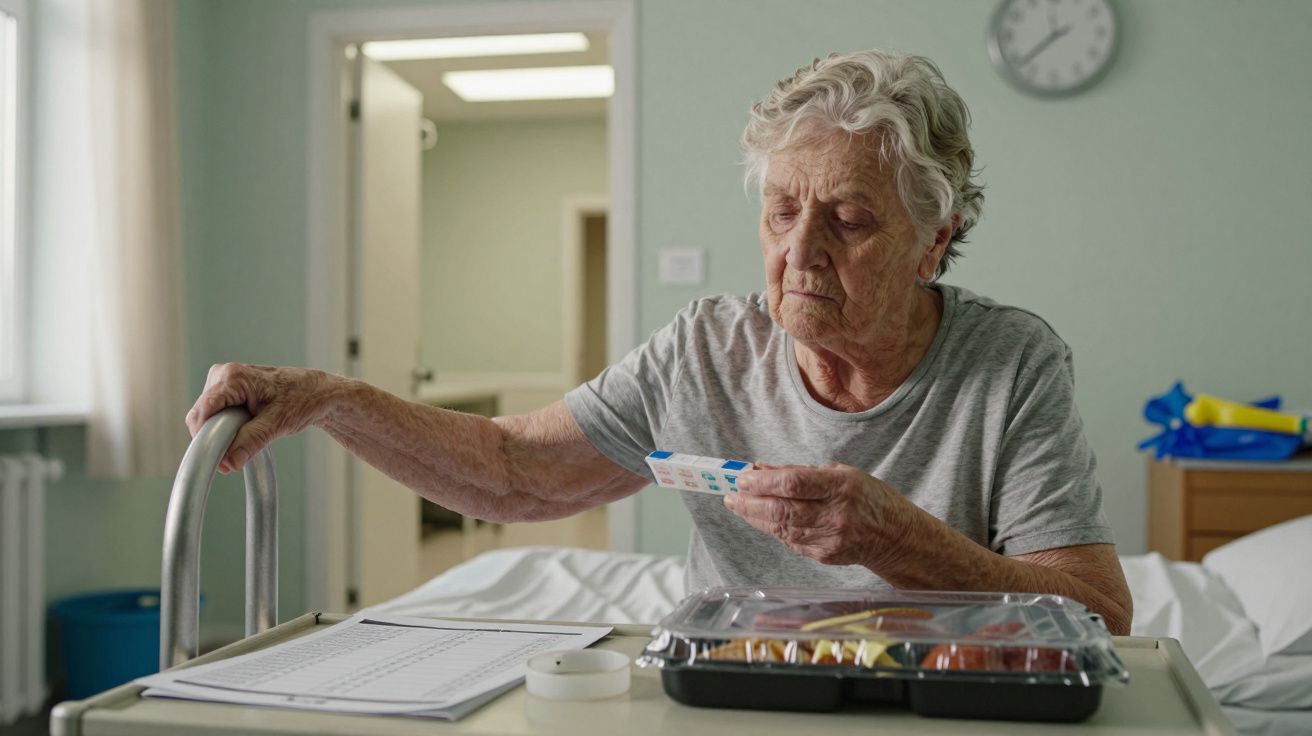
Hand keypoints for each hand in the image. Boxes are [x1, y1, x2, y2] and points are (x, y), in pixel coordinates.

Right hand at [185, 363, 342, 472]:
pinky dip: (224, 428)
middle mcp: (222, 375)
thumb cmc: (302, 399)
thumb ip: (251, 441)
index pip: (203, 413)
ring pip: (205, 417)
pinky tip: (243, 430)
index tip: (219, 460)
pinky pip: (213, 415)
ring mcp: (222, 381)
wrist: (315, 392)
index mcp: (233, 377)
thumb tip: (230, 462)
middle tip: (239, 452)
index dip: (206, 439)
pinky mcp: (225, 390)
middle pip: (201, 416)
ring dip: (220, 434)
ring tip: (249, 434)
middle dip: (215, 438)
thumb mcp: (278, 423)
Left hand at [724, 463, 905, 566]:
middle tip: (731, 494)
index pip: (794, 484)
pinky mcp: (825, 555)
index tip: (742, 477)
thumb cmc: (868, 498)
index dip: (763, 482)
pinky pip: (790, 540)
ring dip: (754, 516)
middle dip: (750, 502)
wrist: (896, 537)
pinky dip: (772, 528)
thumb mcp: (841, 473)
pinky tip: (761, 518)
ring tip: (738, 504)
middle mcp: (836, 514)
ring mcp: (830, 539)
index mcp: (841, 487)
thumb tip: (761, 470)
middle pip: (782, 510)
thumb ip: (801, 472)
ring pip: (781, 528)